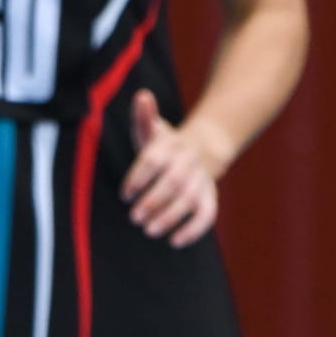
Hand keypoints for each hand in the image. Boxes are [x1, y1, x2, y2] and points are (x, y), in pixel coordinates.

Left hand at [120, 90, 228, 247]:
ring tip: (149, 230)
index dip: (139, 178)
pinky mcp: (210, 196)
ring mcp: (201, 180)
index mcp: (170, 145)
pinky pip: (208, 214)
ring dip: (170, 217)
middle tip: (135, 217)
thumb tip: (142, 95)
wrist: (201, 150)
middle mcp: (188, 162)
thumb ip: (143, 116)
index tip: (125, 194)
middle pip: (173, 182)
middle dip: (153, 200)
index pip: (154, 160)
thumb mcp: (153, 129)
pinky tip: (176, 241)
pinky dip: (194, 230)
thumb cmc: (165, 144)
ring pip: (189, 200)